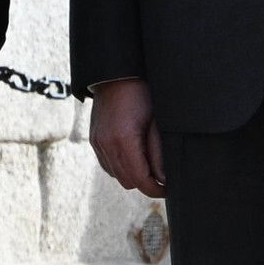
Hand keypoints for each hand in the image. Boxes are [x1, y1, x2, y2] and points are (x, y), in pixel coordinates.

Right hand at [90, 78, 164, 197]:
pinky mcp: (94, 139)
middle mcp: (106, 145)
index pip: (140, 179)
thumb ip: (159, 151)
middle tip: (163, 178)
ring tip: (149, 168)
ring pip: (116, 175)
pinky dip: (120, 167)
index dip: (156, 189)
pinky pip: (107, 164)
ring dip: (133, 176)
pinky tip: (133, 158)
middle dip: (145, 184)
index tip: (169, 188)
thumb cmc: (142, 94)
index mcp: (124, 140)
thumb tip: (164, 177)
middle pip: (127, 181)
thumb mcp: (157, 122)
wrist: (116, 75)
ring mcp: (97, 143)